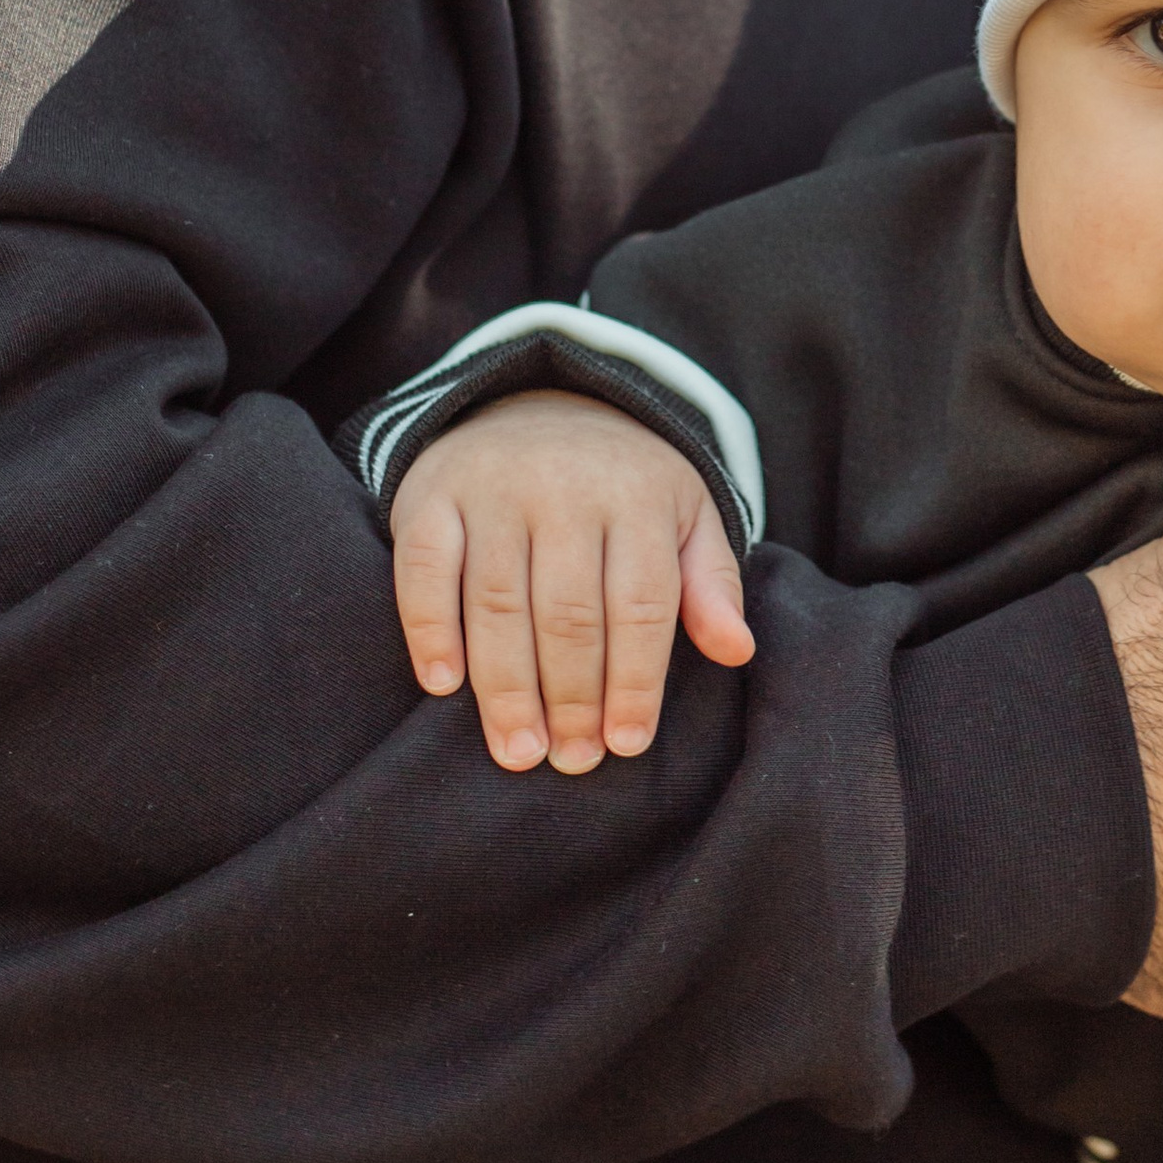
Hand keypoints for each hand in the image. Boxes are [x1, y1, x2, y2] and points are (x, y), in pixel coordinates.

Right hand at [391, 390, 754, 775]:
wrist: (538, 402)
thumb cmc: (622, 485)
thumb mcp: (684, 517)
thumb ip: (710, 584)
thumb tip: (737, 651)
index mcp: (639, 497)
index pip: (642, 605)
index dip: (635, 682)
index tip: (627, 744)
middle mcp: (566, 489)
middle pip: (569, 613)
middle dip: (571, 698)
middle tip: (569, 760)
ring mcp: (494, 490)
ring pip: (498, 602)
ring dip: (506, 687)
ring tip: (518, 750)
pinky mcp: (431, 496)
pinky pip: (425, 570)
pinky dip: (430, 630)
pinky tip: (444, 686)